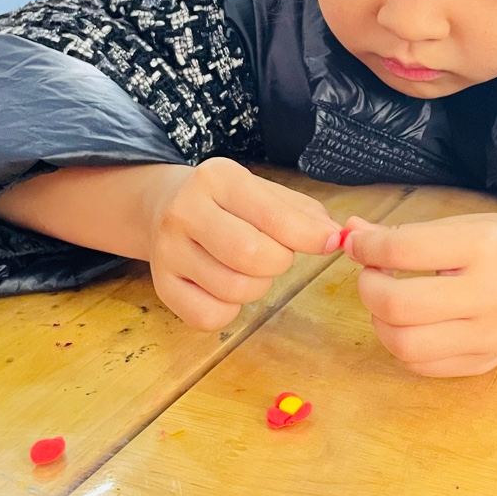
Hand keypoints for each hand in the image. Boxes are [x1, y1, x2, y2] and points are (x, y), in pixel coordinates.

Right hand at [145, 157, 340, 331]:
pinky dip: (229, 310)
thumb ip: (302, 213)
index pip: (273, 217)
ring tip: (249, 268)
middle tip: (277, 254)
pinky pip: (209, 316)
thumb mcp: (263, 191)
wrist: (163, 206)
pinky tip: (226, 287)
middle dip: (279, 262)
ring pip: (234, 289)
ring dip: (257, 286)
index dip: (309, 237)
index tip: (330, 244)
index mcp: (217, 179)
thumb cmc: (227, 202)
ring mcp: (168, 250)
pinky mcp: (162, 285)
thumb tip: (334, 238)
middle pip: (252, 256)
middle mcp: (185, 211)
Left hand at [343, 213, 496, 376]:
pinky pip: (421, 365)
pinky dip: (401, 344)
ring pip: (404, 344)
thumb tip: (350, 231)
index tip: (358, 243)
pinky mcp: (482, 363)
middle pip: (398, 305)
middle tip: (371, 275)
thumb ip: (404, 232)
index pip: (404, 250)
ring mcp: (487, 337)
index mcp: (483, 247)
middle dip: (368, 288)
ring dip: (380, 321)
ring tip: (388, 301)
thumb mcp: (462, 224)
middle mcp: (489, 295)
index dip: (367, 247)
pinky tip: (408, 323)